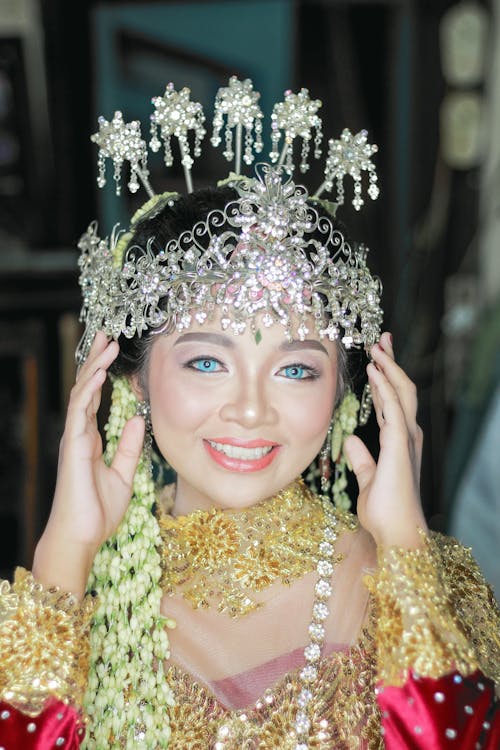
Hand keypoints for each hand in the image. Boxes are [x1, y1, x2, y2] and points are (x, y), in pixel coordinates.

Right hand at [33, 332, 144, 595]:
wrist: (81, 538)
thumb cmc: (98, 512)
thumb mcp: (123, 475)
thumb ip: (128, 447)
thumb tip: (136, 418)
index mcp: (90, 440)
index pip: (95, 399)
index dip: (102, 374)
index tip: (112, 351)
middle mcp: (79, 435)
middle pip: (86, 389)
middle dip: (95, 361)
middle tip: (106, 334)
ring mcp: (74, 439)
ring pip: (81, 393)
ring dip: (94, 367)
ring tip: (106, 342)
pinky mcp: (72, 447)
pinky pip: (79, 412)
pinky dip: (88, 391)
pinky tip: (98, 374)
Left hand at [343, 331, 426, 548]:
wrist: (396, 533)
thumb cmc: (385, 510)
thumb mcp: (369, 478)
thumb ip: (362, 459)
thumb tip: (352, 442)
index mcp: (399, 441)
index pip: (392, 400)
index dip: (384, 378)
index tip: (376, 359)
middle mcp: (407, 435)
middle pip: (401, 388)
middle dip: (392, 362)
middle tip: (383, 338)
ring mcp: (406, 438)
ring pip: (401, 392)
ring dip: (389, 366)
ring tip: (377, 344)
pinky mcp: (399, 445)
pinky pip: (393, 408)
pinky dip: (385, 385)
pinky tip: (375, 369)